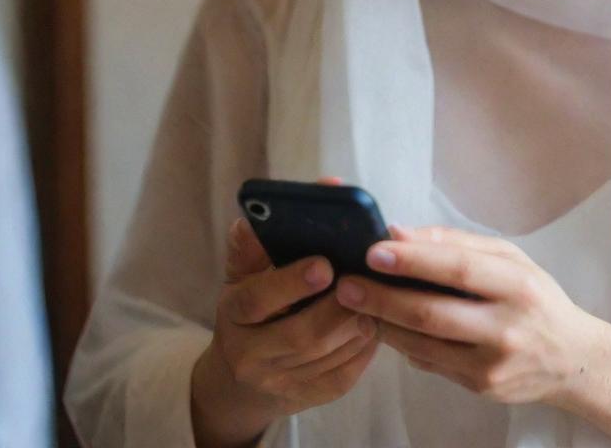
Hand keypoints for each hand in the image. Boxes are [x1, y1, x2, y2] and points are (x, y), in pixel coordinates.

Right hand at [191, 177, 379, 447]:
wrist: (240, 375)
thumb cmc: (253, 305)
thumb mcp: (244, 272)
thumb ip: (258, 241)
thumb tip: (268, 211)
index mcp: (233, 314)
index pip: (257, 300)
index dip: (291, 282)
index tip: (325, 264)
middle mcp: (250, 354)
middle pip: (301, 334)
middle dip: (338, 307)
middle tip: (365, 281)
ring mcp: (278, 381)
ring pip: (327, 355)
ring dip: (358, 324)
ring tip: (378, 296)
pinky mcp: (305, 398)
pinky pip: (342, 375)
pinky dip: (364, 348)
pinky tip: (375, 323)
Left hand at [333, 223, 596, 406]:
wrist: (571, 358)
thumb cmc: (534, 297)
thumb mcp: (510, 258)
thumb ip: (456, 242)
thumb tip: (401, 231)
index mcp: (516, 284)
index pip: (458, 268)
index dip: (414, 260)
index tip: (375, 251)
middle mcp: (506, 325)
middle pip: (432, 312)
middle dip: (382, 297)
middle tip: (346, 283)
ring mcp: (492, 362)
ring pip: (423, 343)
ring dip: (382, 322)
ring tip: (354, 303)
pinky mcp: (480, 386)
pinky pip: (429, 362)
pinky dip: (401, 342)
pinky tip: (383, 325)